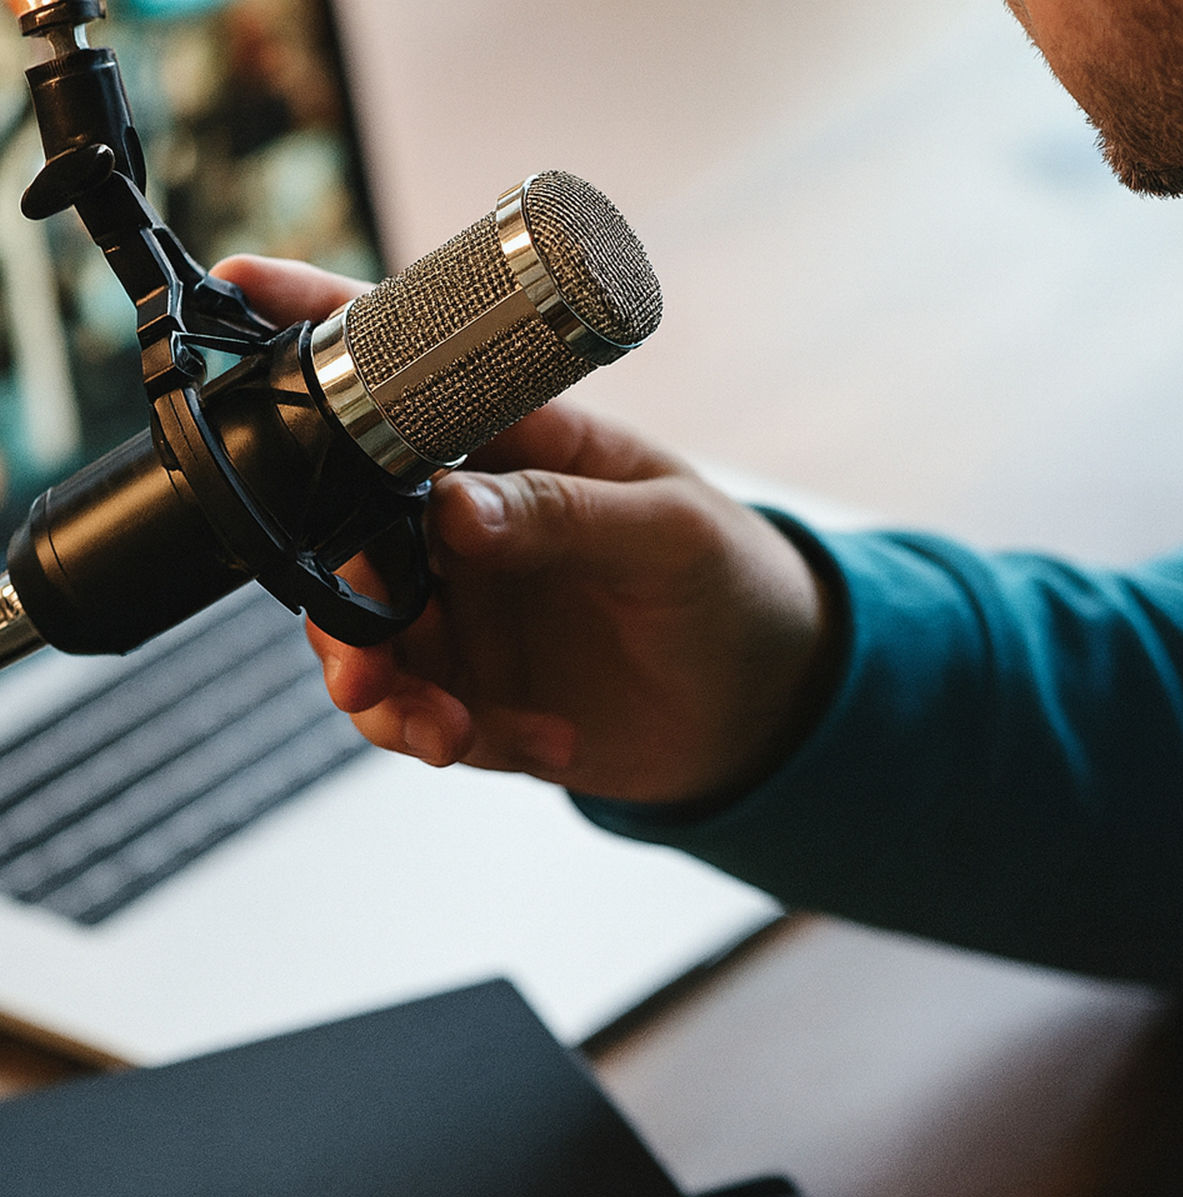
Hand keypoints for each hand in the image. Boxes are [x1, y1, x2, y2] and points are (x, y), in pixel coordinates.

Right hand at [215, 256, 838, 808]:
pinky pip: (423, 716)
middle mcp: (470, 526)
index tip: (246, 295)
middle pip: (347, 530)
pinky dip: (452, 737)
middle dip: (334, 589)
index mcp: (514, 452)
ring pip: (363, 637)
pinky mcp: (476, 691)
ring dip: (377, 685)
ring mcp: (466, 610)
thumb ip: (564, 515)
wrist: (765, 701)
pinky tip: (542, 742)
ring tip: (437, 728)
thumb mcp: (667, 532)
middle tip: (365, 649)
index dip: (323, 336)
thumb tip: (454, 509)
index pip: (406, 383)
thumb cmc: (733, 581)